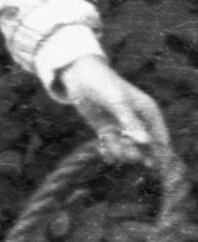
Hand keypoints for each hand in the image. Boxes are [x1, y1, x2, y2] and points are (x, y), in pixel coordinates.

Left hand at [56, 58, 170, 165]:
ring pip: (128, 148)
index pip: (160, 137)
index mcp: (149, 112)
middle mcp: (139, 121)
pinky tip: (103, 152)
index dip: (158, 152)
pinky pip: (112, 146)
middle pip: (145, 146)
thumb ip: (131, 123)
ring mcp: (122, 127)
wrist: (80, 78)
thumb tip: (146, 143)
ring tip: (115, 153)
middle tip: (129, 156)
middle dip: (139, 154)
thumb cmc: (104, 85)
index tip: (151, 163)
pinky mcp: (107, 130)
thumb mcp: (118, 103)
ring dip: (123, 153)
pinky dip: (109, 151)